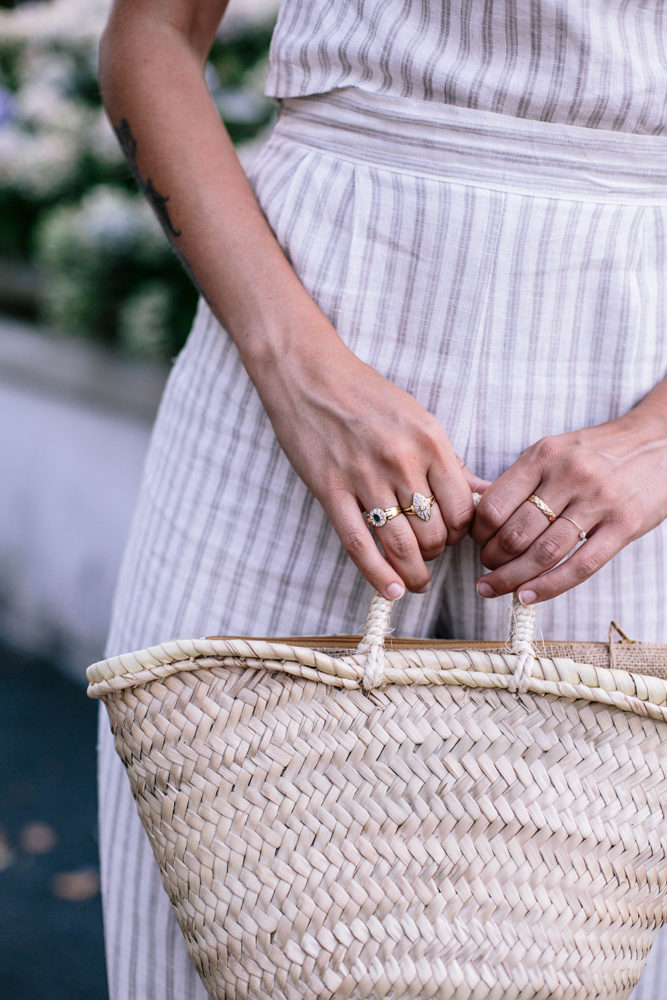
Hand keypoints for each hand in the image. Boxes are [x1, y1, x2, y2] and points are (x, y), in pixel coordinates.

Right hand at [255, 332, 488, 599]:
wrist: (308, 373)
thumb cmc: (366, 393)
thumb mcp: (419, 418)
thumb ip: (451, 460)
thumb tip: (486, 493)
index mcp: (429, 441)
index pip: (463, 507)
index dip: (463, 531)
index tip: (453, 534)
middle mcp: (401, 461)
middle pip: (435, 532)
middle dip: (437, 552)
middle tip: (430, 552)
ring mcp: (363, 477)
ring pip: (403, 546)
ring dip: (415, 572)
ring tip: (416, 580)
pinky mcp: (330, 490)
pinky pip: (359, 545)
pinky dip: (378, 575)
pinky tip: (392, 590)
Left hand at [471, 405, 666, 604]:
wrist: (660, 441)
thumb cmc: (599, 451)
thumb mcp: (556, 450)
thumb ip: (523, 480)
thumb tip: (480, 518)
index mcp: (544, 455)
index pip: (494, 504)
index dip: (478, 533)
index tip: (477, 544)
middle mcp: (570, 475)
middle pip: (516, 533)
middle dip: (493, 560)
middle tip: (487, 570)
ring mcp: (599, 501)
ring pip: (544, 553)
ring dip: (513, 578)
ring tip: (499, 587)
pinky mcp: (624, 524)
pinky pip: (581, 565)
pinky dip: (549, 586)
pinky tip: (527, 596)